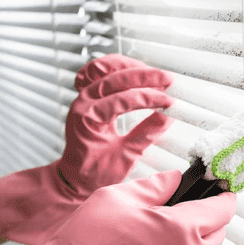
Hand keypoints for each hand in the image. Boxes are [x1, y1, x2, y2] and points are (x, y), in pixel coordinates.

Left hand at [0, 54, 174, 244]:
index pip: (123, 99)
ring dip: (131, 67)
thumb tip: (166, 117)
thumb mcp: (125, 157)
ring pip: (105, 68)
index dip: (149, 98)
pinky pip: (97, 71)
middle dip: (145, 77)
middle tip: (168, 80)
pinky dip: (114, 67)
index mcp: (88, 118)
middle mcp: (83, 102)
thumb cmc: (94, 172)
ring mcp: (83, 96)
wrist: (75, 177)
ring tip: (154, 73)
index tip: (169, 102)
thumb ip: (146, 135)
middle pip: (115, 78)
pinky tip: (131, 70)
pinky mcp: (88, 95)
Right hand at [49, 170, 237, 244]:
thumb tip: (175, 180)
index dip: (224, 198)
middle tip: (181, 217)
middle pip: (216, 236)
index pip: (222, 209)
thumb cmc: (87, 244)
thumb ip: (157, 185)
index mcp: (182, 228)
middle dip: (207, 223)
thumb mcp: (119, 197)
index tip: (223, 195)